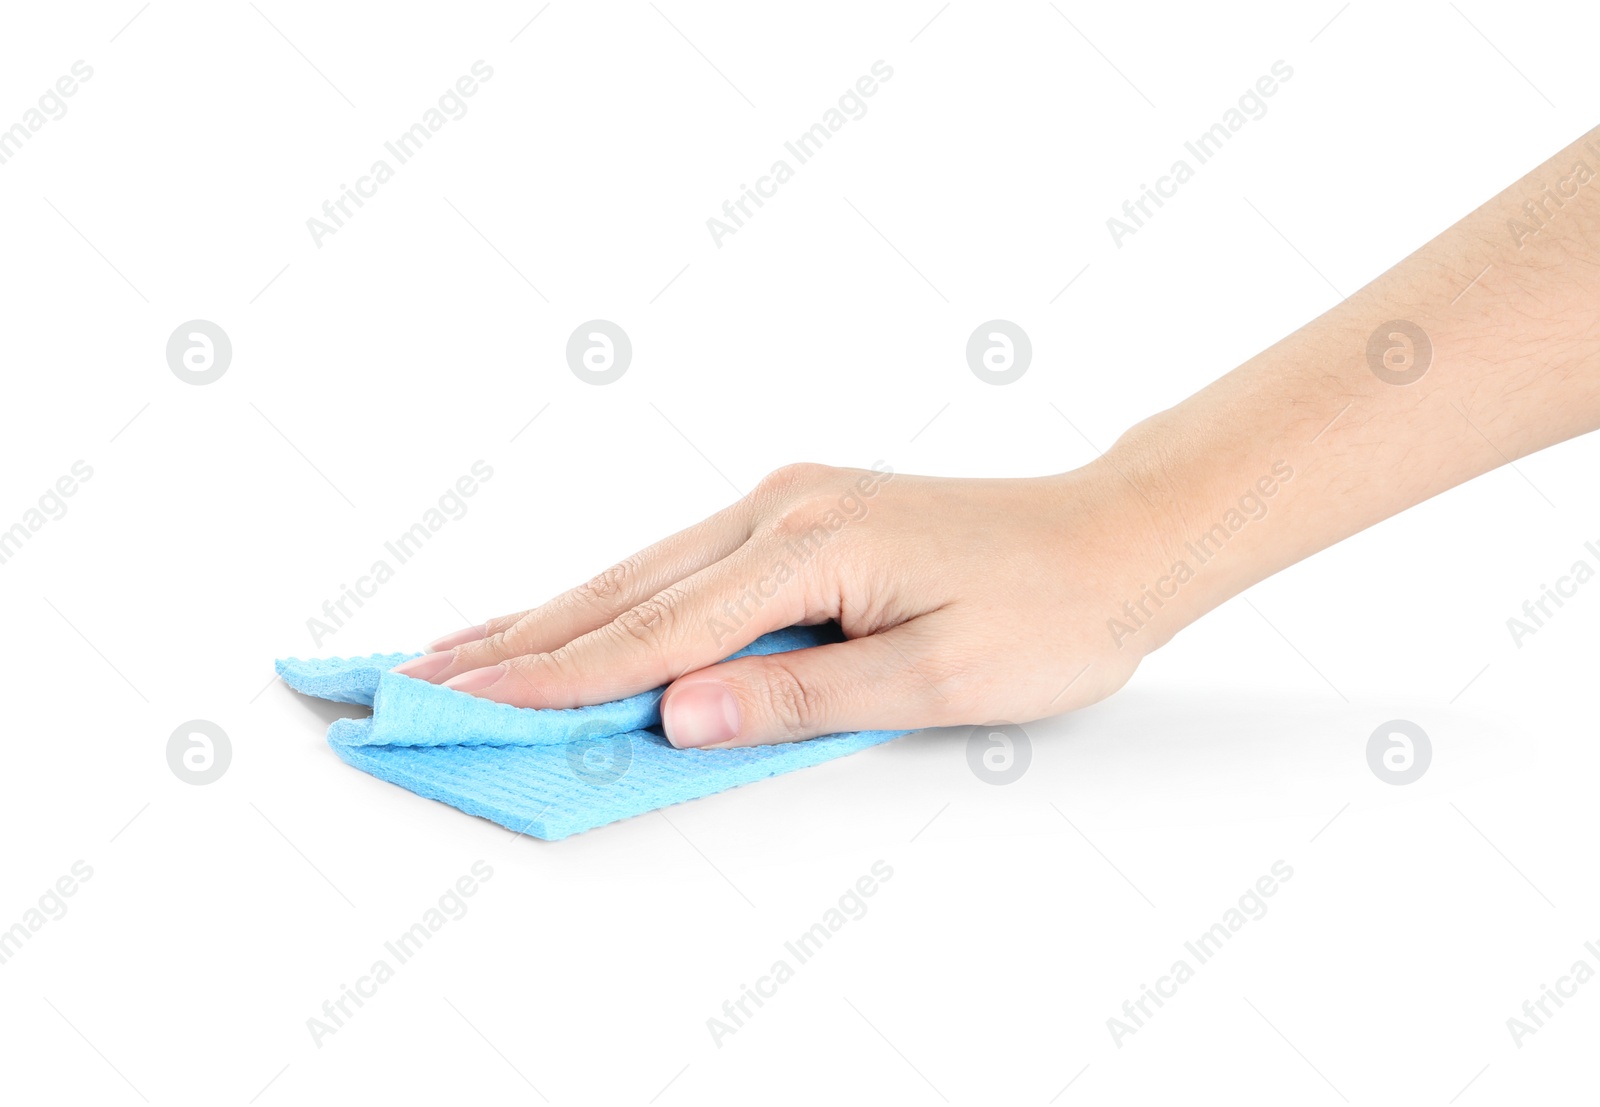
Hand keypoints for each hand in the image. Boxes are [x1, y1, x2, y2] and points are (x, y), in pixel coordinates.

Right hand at [395, 461, 1179, 747]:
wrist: (1119, 537)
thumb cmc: (1052, 607)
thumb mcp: (937, 674)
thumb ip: (801, 694)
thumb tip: (677, 713)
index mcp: (808, 545)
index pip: (654, 630)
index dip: (552, 677)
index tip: (460, 703)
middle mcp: (779, 510)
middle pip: (621, 589)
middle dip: (511, 639)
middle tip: (408, 672)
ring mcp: (785, 506)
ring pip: (640, 571)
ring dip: (547, 614)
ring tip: (458, 647)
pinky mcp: (799, 518)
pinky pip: (681, 566)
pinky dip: (613, 601)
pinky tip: (573, 617)